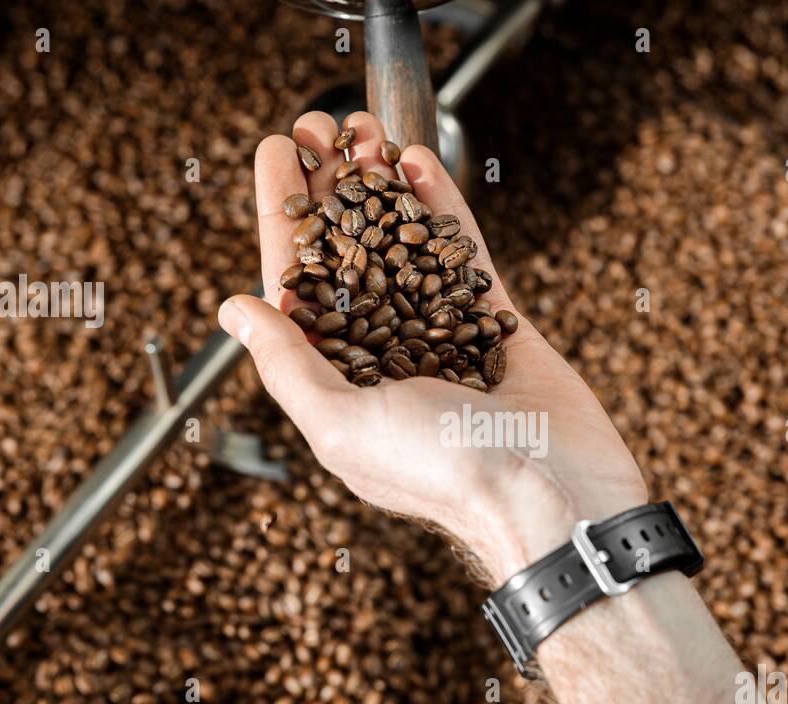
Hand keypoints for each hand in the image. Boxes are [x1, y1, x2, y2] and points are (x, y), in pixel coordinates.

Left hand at [218, 111, 647, 582]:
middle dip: (330, 187)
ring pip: (404, 243)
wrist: (551, 493)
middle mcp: (388, 354)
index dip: (283, 217)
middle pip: (347, 253)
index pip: (298, 284)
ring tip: (365, 128)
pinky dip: (441, 206)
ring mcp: (444, 334)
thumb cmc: (442, 474)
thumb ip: (287, 366)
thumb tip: (236, 311)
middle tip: (320, 126)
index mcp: (341, 381)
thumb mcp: (341, 425)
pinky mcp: (497, 323)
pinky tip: (417, 162)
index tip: (275, 156)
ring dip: (381, 185)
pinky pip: (464, 253)